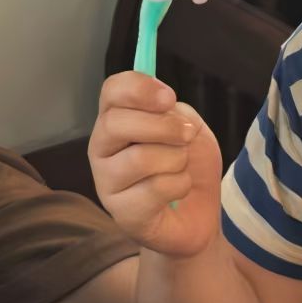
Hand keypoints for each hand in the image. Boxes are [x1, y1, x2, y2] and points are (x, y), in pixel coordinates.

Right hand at [89, 72, 223, 257]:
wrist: (199, 213)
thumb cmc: (189, 165)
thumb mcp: (190, 127)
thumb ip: (174, 112)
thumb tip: (164, 108)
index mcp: (116, 119)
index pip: (111, 91)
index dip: (139, 88)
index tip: (169, 98)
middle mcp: (102, 148)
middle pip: (116, 123)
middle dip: (163, 126)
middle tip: (187, 135)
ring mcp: (106, 182)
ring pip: (140, 158)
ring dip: (176, 159)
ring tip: (181, 167)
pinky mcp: (121, 212)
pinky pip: (156, 188)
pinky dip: (180, 186)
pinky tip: (177, 193)